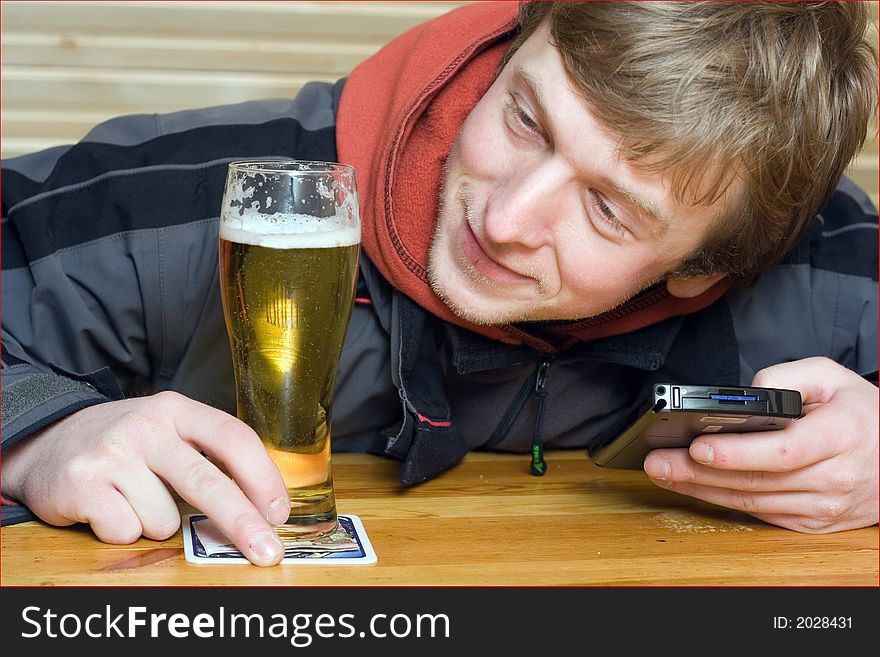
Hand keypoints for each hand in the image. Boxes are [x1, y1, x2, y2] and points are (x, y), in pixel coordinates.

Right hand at [1, 391, 289, 565]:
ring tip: (135, 501)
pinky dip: (123, 531)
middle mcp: (147, 426)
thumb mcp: (170, 432)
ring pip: (163, 519)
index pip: (233, 437)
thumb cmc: (127, 445)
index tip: (279, 511)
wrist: (48, 443)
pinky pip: (126, 531)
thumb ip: (209, 457)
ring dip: (156, 524)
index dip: (262, 477)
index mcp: (178, 409)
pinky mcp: (82, 483)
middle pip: (207, 482)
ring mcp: (113, 453)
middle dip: (242, 523)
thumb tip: (262, 507)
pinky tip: (110, 508)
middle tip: (267, 552)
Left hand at [643, 357, 878, 532]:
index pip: (783, 451)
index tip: (698, 446)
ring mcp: (823, 506)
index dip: (737, 452)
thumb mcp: (832, 378)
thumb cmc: (861, 414)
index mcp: (840, 436)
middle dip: (698, 472)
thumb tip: (745, 392)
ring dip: (701, 489)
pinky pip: (761, 513)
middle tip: (657, 462)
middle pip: (756, 480)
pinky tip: (694, 487)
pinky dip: (723, 501)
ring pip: (752, 501)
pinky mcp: (812, 523)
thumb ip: (788, 376)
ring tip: (663, 472)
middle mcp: (833, 477)